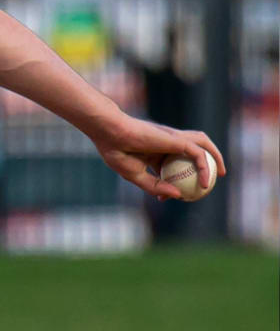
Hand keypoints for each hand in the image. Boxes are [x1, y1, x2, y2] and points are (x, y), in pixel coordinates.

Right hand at [90, 114, 226, 200]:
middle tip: (209, 180)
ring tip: (221, 173)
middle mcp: (167, 143)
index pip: (173, 165)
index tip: (172, 196)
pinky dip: (204, 167)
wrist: (110, 133)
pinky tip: (204, 182)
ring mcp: (174, 139)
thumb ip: (155, 186)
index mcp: (155, 152)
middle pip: (192, 152)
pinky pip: (198, 154)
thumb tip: (178, 196)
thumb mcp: (135, 175)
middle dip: (206, 163)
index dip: (176, 181)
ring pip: (202, 144)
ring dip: (215, 156)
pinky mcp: (177, 139)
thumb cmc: (117, 152)